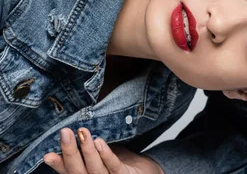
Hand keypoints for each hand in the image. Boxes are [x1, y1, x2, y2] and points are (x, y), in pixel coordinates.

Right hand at [44, 127, 163, 173]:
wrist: (142, 173)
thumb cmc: (115, 166)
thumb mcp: (95, 159)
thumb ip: (79, 155)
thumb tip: (58, 143)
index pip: (70, 173)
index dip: (59, 165)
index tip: (47, 155)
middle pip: (79, 173)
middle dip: (71, 152)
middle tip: (65, 132)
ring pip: (95, 170)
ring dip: (88, 150)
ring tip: (82, 132)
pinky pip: (115, 167)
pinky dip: (106, 155)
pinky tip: (100, 142)